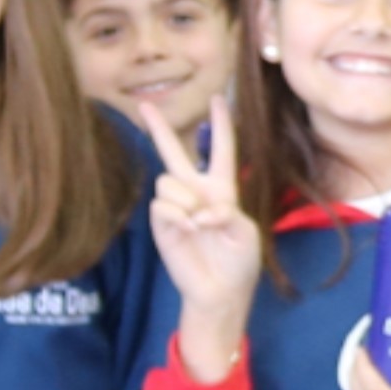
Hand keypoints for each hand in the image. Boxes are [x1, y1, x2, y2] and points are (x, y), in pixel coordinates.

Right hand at [148, 104, 264, 378]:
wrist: (219, 291)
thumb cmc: (238, 262)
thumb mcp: (246, 232)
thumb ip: (228, 212)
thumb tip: (201, 209)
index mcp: (222, 188)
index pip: (221, 149)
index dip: (221, 124)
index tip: (219, 98)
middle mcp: (195, 191)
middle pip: (174, 152)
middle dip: (160, 129)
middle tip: (145, 105)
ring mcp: (176, 206)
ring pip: (169, 180)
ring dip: (188, 201)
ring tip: (199, 224)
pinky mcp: (161, 223)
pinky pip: (163, 205)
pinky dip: (178, 217)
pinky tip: (188, 231)